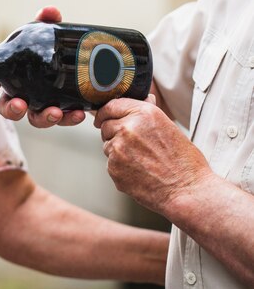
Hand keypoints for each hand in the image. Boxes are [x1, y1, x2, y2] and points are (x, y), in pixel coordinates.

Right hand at [0, 6, 85, 127]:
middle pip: (9, 108)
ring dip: (42, 118)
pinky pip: (62, 118)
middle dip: (12, 109)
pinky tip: (79, 113)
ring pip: (34, 118)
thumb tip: (49, 11)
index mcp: (12, 76)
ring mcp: (40, 106)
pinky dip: (69, 117)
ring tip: (54, 113)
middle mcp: (22, 94)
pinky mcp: (60, 112)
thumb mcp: (49, 34)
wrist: (84, 65)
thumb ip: (46, 22)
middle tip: (20, 104)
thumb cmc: (52, 50)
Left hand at [94, 95, 213, 213]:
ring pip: (107, 146)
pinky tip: (139, 171)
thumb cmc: (183, 161)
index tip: (103, 118)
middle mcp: (127, 128)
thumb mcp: (169, 127)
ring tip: (142, 160)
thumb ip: (149, 113)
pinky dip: (120, 167)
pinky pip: (110, 164)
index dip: (105, 112)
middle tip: (133, 145)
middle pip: (106, 126)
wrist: (186, 190)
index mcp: (143, 113)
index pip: (111, 106)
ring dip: (117, 151)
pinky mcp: (113, 168)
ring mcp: (118, 149)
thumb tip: (143, 98)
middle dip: (114, 133)